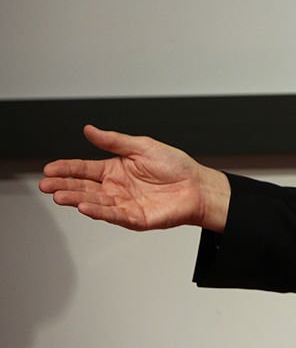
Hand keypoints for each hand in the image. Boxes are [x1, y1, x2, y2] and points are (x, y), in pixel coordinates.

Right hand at [39, 125, 229, 231]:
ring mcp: (123, 204)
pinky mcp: (135, 218)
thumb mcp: (142, 146)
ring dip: (76, 199)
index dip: (66, 168)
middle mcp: (115, 188)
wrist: (198, 185)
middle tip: (46, 184)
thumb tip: (89, 130)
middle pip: (84, 187)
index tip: (49, 168)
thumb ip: (114, 141)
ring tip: (59, 196)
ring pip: (94, 202)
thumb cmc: (175, 165)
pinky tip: (84, 206)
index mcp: (115, 169)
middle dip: (64, 185)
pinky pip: (113, 215)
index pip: (84, 169)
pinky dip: (98, 211)